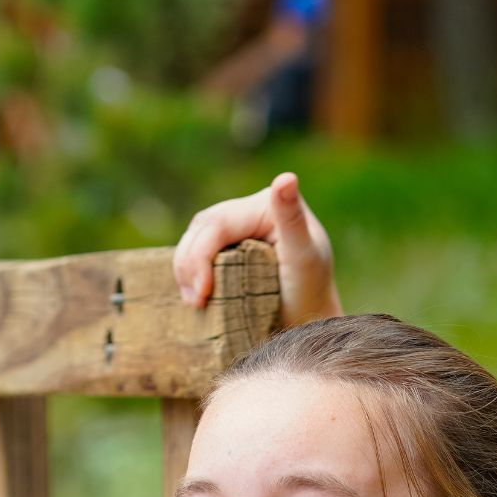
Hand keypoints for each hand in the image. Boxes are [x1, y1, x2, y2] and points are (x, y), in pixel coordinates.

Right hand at [173, 171, 344, 329]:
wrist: (309, 319)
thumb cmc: (311, 290)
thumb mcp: (303, 254)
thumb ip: (291, 218)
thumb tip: (286, 177)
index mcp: (265, 204)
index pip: (219, 224)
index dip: (202, 255)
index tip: (204, 292)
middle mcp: (249, 209)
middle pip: (201, 229)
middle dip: (190, 264)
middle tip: (196, 302)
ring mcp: (236, 228)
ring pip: (193, 239)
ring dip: (185, 270)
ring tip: (195, 302)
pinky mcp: (227, 246)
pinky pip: (196, 252)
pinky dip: (189, 274)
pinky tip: (195, 296)